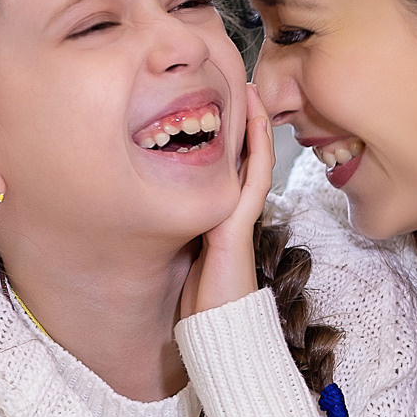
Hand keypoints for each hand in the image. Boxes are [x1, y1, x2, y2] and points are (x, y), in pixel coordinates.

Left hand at [180, 82, 276, 318]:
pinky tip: (255, 124)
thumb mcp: (185, 255)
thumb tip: (159, 204)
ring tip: (251, 94)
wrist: (217, 329)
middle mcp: (236, 213)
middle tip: (242, 86)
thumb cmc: (201, 302)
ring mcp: (241, 217)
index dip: (233, 137)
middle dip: (247, 122)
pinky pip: (254, 178)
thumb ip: (183, 229)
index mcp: (222, 219)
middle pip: (248, 158)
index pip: (232, 169)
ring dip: (256, 126)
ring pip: (256, 161)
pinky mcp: (239, 224)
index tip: (224, 106)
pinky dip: (257, 149)